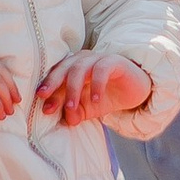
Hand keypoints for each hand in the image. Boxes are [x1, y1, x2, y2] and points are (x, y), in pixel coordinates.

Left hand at [35, 49, 152, 124]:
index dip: (48, 90)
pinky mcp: (114, 61)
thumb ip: (76, 113)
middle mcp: (82, 60)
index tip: (44, 108)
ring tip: (71, 107)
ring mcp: (98, 58)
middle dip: (53, 83)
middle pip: (63, 67)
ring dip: (73, 88)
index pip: (56, 76)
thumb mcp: (88, 109)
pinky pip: (102, 69)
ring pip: (79, 68)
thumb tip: (67, 120)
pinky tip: (96, 99)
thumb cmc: (106, 96)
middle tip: (46, 99)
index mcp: (72, 67)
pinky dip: (96, 84)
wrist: (135, 91)